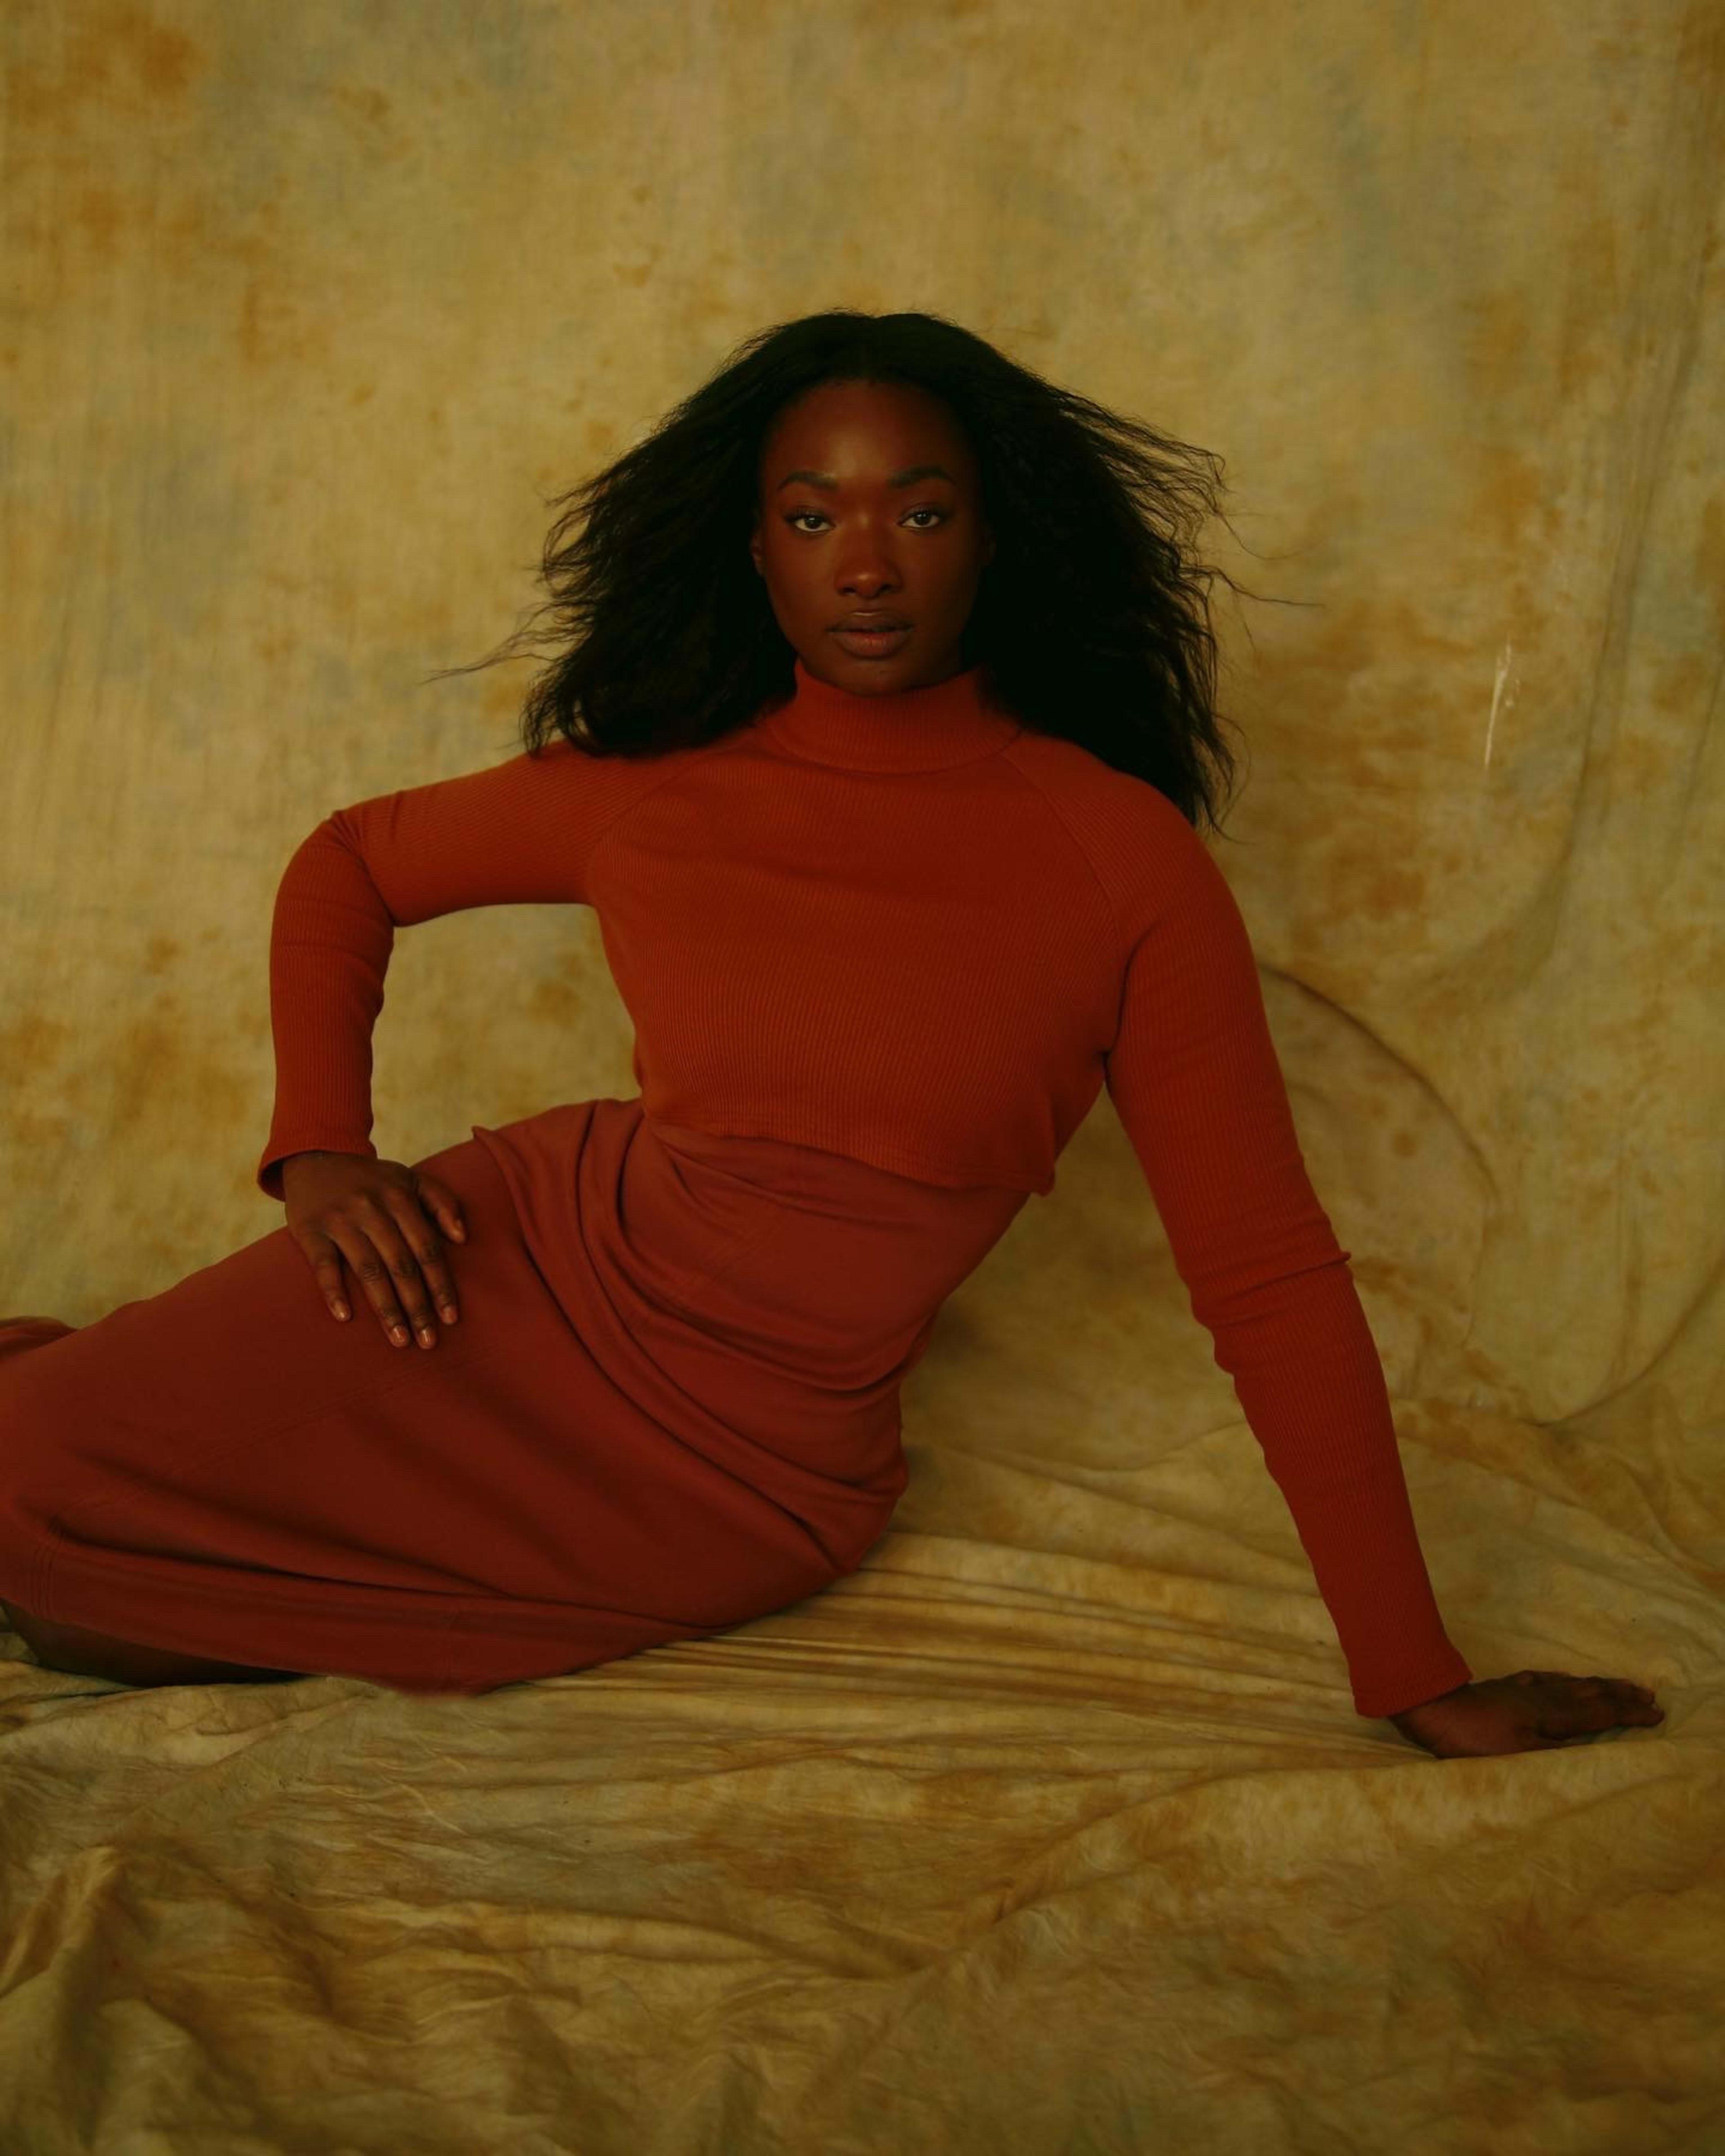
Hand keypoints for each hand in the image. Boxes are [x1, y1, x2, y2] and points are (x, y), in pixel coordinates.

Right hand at [282, 1151, 467, 1348]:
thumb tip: (462, 1237)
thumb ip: (442, 1202)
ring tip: (399, 1339)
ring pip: (369, 1270)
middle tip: (427, 1341)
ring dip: (386, 1308)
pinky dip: (334, 1290)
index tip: (451, 1318)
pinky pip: (324, 1265)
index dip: (441, 1285)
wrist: (317, 1156)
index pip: (428, 1249)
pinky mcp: (311, 1230)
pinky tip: (345, 1317)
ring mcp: (340, 1220)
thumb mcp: (411, 1179)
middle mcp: (372, 1209)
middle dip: (417, 1306)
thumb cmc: (373, 1179)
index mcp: (401, 1198)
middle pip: (401, 1265)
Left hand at [1389, 1670, 1665, 1757]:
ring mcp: (1522, 1690)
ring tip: (1619, 1685)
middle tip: (1648, 1694)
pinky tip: (1564, 1679)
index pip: (1600, 1713)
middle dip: (1621, 1695)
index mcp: (1550, 1716)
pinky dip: (1562, 1680)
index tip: (1656, 1713)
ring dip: (1598, 1685)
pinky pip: (1543, 1679)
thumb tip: (1593, 1748)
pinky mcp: (1505, 1687)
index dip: (1629, 1713)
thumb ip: (1556, 1752)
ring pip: (1570, 1684)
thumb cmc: (1473, 1740)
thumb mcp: (1518, 1755)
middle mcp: (1542, 1698)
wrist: (1432, 1709)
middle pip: (1590, 1693)